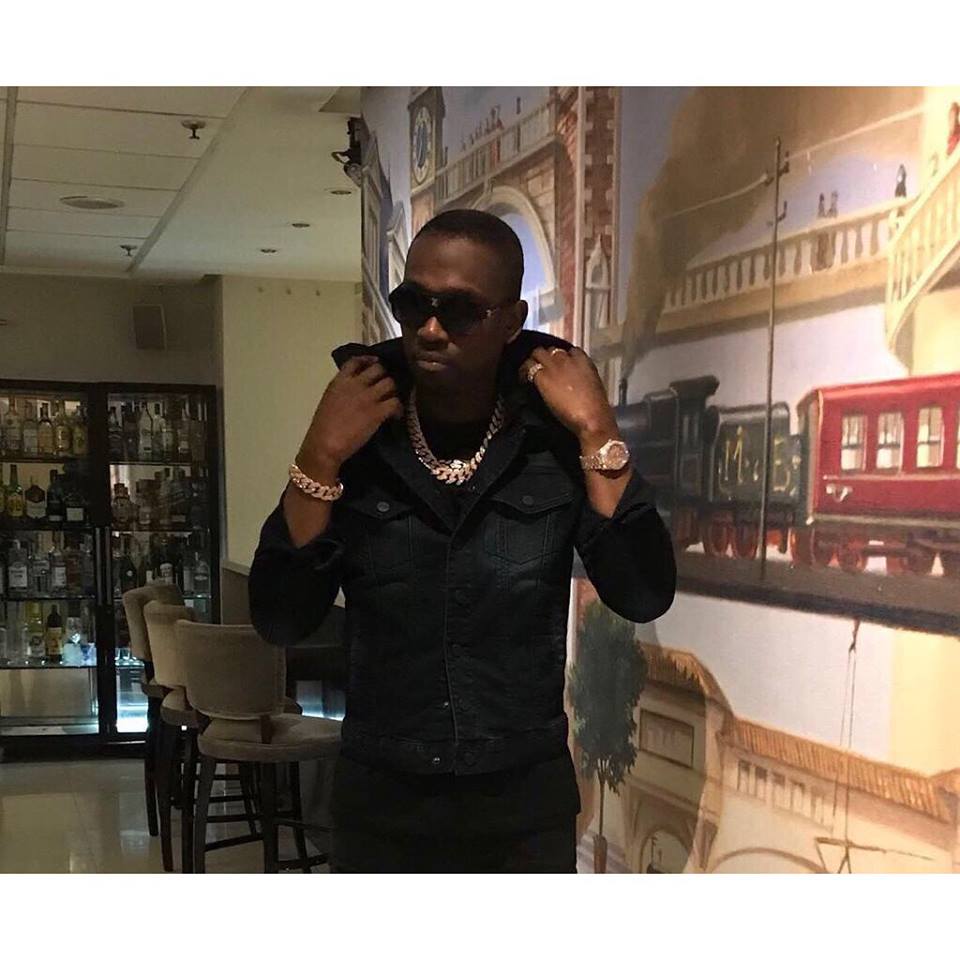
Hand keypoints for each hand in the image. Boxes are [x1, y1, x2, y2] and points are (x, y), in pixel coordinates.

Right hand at [296, 355, 403, 472]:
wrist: (324, 444)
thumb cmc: (322, 428)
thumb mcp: (329, 401)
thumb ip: (342, 392)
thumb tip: (354, 393)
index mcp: (339, 381)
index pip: (355, 361)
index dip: (367, 360)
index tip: (374, 363)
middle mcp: (355, 385)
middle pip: (378, 368)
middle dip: (384, 376)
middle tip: (386, 387)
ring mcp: (368, 397)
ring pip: (390, 382)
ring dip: (393, 391)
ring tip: (392, 401)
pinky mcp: (377, 412)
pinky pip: (396, 402)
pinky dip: (398, 408)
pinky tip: (395, 416)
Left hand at [518, 346, 618, 442]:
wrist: (592, 416)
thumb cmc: (595, 408)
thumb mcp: (592, 386)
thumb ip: (581, 378)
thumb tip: (574, 382)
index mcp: (583, 361)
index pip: (569, 350)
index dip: (560, 357)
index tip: (557, 365)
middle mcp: (568, 359)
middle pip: (551, 349)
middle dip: (545, 357)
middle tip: (540, 368)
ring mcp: (555, 366)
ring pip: (538, 353)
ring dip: (533, 361)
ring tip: (529, 371)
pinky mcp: (543, 376)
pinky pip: (528, 366)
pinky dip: (524, 372)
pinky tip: (523, 380)